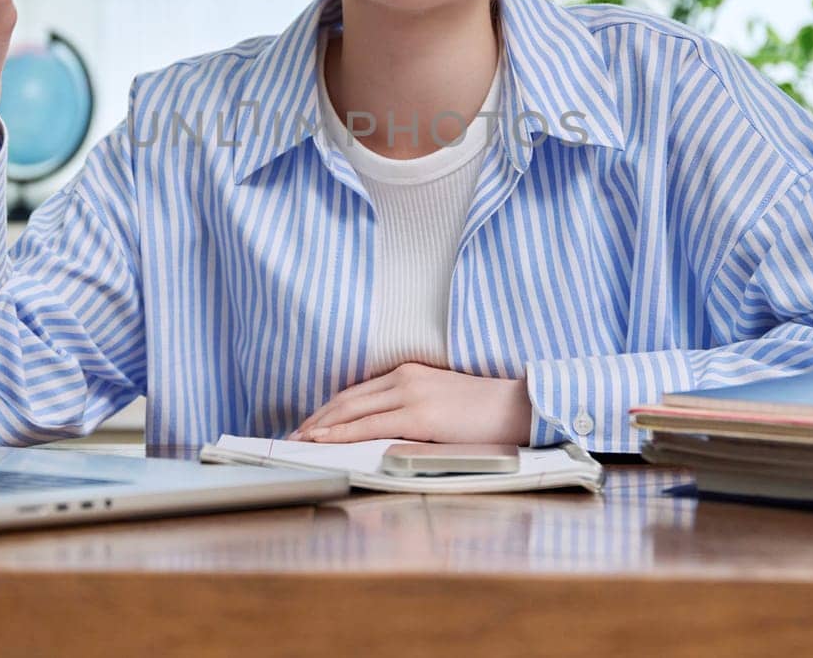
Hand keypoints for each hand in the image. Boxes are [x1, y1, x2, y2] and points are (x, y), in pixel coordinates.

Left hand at [287, 362, 532, 444]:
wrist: (519, 408)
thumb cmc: (485, 413)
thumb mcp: (441, 404)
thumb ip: (411, 411)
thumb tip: (382, 434)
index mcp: (409, 372)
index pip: (357, 391)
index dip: (329, 409)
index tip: (309, 424)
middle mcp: (404, 377)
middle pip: (347, 398)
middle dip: (316, 418)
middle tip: (293, 436)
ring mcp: (411, 394)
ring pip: (351, 410)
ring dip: (320, 426)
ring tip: (299, 440)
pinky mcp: (419, 415)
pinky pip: (369, 425)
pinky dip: (341, 433)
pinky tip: (323, 440)